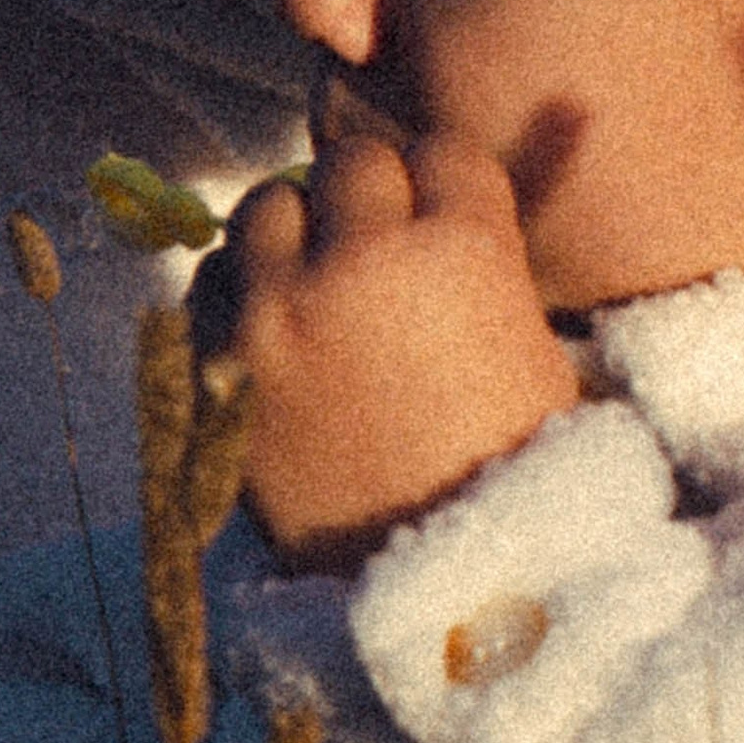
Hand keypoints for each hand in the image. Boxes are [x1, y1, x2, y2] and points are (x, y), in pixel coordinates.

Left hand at [220, 134, 580, 570]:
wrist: (445, 590)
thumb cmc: (514, 473)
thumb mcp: (534, 346)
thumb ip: (483, 258)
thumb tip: (447, 196)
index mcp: (462, 250)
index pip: (441, 152)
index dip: (446, 188)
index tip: (444, 219)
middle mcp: (361, 263)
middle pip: (351, 164)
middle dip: (373, 199)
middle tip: (382, 248)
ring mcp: (278, 312)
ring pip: (266, 206)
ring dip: (296, 232)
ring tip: (318, 280)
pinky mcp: (219, 366)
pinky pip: (209, 282)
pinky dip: (240, 291)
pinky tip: (274, 325)